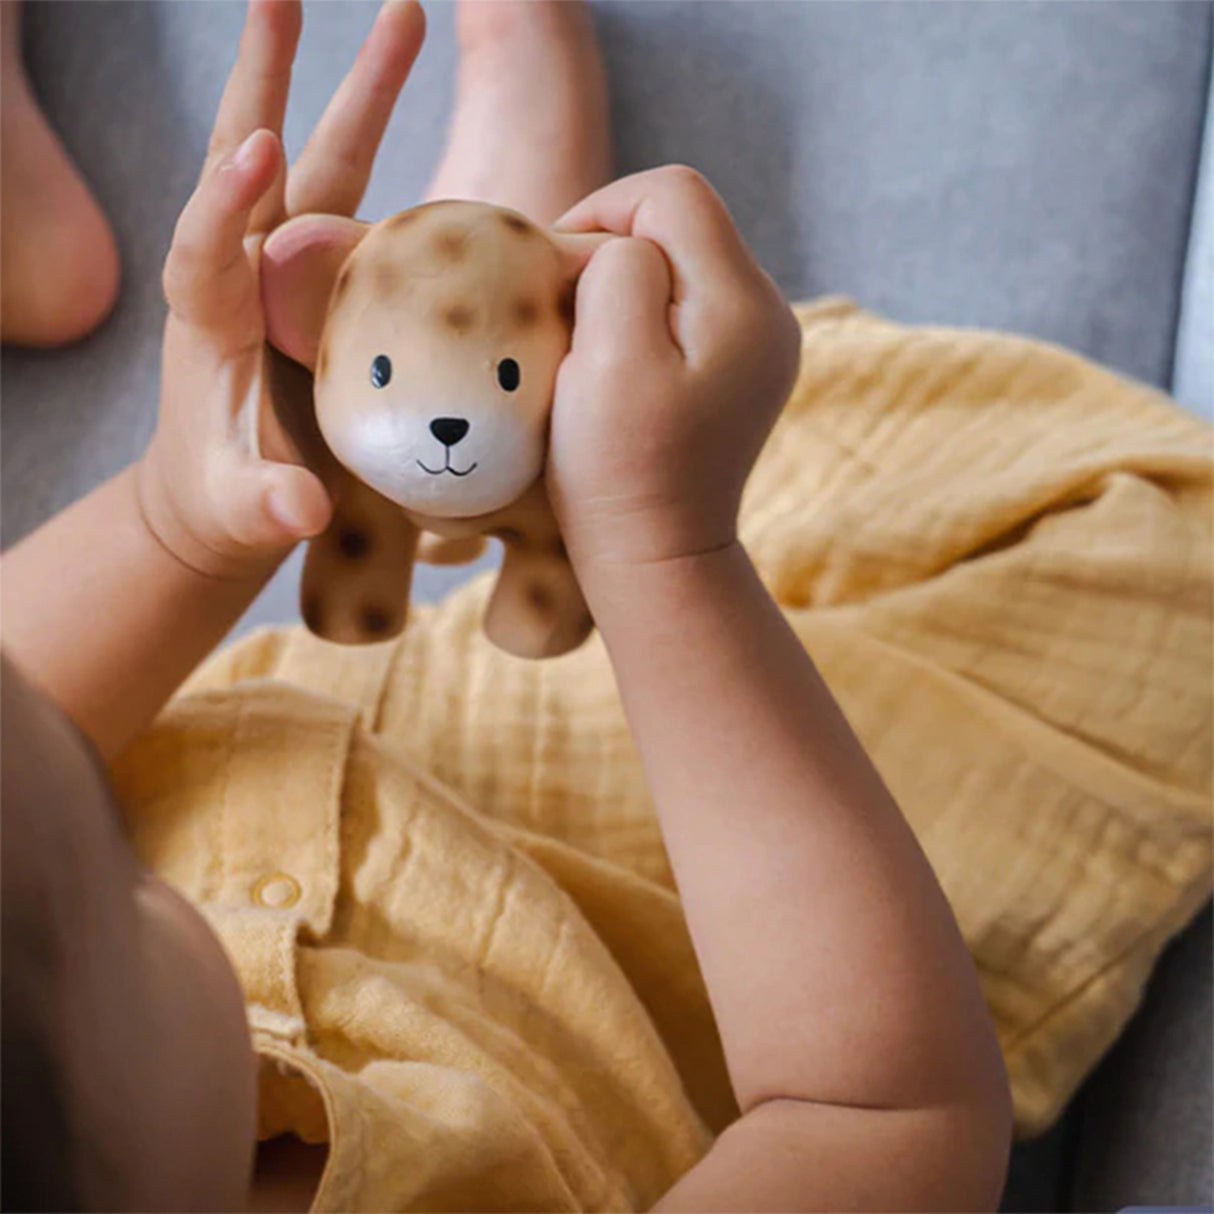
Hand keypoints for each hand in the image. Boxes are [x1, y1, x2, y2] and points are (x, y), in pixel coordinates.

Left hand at [136, 0, 423, 579]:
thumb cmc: (227, 500)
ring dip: (356, 90)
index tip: (260, 146)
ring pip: (319, 162)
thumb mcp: (243, 511)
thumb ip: (268, 506)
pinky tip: (428, 120)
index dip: (225, 198)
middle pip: (253, 160)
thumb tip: (303, 509)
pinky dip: (387, 154)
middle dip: (269, 78)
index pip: (205, 247)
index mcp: (211, 320)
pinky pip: (358, 203)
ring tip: (405, 15)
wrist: (222, 492)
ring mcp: (287, 268)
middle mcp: (244, 274)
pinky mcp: (324, 278)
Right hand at [547, 166, 800, 570]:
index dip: (604, 213)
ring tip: (591, 343)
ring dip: (627, 286)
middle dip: (615, 250)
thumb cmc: (619, 468)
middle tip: (568, 312)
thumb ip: (618, 271)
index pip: (673, 194)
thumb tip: (622, 245)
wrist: (657, 557)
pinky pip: (689, 306)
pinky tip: (620, 364)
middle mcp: (769, 312)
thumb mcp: (608, 359)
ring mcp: (762, 342)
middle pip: (683, 223)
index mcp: (743, 303)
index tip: (559, 273)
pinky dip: (645, 317)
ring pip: (683, 262)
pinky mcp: (742, 368)